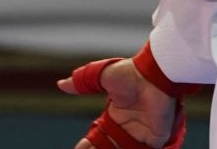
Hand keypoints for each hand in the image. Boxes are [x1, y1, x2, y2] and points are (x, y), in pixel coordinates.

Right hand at [58, 58, 177, 148]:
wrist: (155, 74)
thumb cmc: (130, 73)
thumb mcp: (102, 76)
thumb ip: (82, 82)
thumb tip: (60, 84)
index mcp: (114, 116)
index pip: (97, 138)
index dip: (86, 147)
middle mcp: (127, 128)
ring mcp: (141, 135)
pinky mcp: (156, 139)